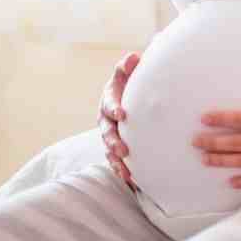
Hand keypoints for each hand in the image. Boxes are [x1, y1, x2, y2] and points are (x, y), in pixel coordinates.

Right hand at [98, 51, 140, 190]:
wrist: (129, 94)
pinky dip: (121, 170)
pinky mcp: (116, 145)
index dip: (114, 108)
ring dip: (116, 161)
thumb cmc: (130, 81)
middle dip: (113, 141)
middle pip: (107, 131)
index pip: (109, 103)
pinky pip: (116, 160)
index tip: (123, 114)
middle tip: (123, 150)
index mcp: (109, 98)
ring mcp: (109, 133)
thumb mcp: (128, 71)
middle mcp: (106, 118)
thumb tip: (134, 57)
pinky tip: (131, 182)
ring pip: (109, 149)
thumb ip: (128, 64)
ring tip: (126, 173)